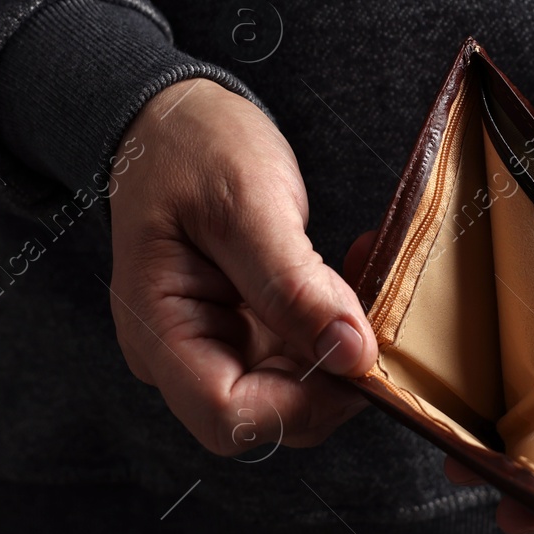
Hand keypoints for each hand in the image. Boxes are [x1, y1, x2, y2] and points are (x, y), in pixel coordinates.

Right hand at [108, 79, 377, 454]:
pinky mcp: (245, 328)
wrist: (173, 117)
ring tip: (365, 272)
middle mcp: (179, 353)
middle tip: (375, 310)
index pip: (229, 416)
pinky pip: (300, 353)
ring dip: (342, 346)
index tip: (356, 353)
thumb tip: (350, 354)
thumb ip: (294, 285)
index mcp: (157, 329)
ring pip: (295, 390)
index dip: (302, 402)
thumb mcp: (245, 203)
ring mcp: (213, 343)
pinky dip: (335, 323)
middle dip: (332, 376)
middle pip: (268, 416)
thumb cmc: (192, 148)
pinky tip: (353, 272)